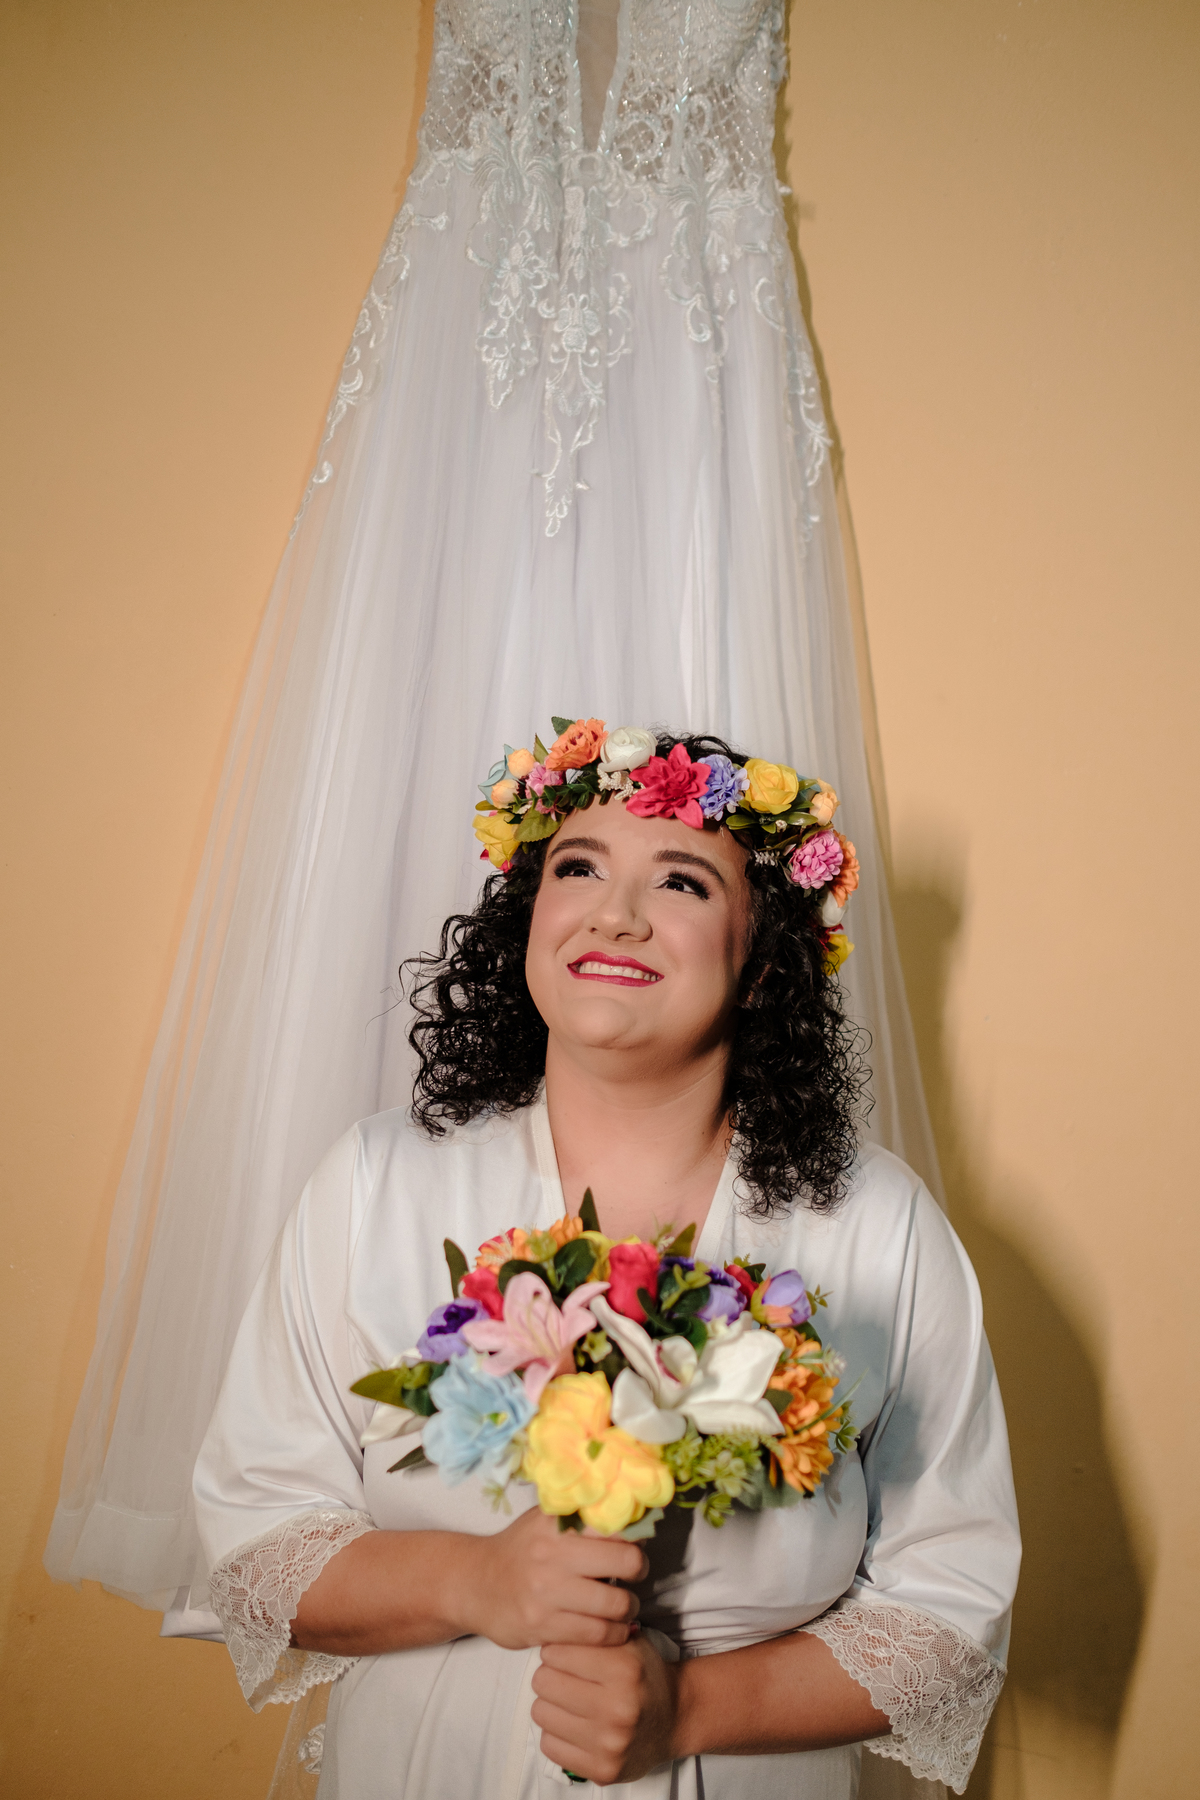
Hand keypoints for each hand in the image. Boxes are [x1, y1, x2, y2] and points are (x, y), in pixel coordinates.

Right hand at [452, 1508, 647, 1651]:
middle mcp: (553, 1554)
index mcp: (557, 1523)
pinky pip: (596, 1634)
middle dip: (638, 1570)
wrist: (474, 1585)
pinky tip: (611, 1629)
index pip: (615, 1523)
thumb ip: (582, 1518)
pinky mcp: (543, 1626)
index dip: (634, 1534)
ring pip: (616, 1603)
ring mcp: (547, 1592)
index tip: (634, 1543)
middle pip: (626, 1561)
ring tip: (624, 1606)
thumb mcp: (545, 1521)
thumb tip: (632, 1518)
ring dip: (628, 1608)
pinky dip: (613, 1634)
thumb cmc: (520, 1551)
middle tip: (634, 1575)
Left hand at [531, 1635, 678, 1785]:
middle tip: (562, 1677)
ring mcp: (610, 1743)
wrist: (674, 1719)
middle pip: (543, 1682)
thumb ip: (593, 1632)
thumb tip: (552, 1632)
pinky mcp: (602, 1770)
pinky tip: (573, 1726)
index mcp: (625, 1670)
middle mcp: (618, 1708)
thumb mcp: (628, 1642)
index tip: (562, 1655)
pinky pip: (549, 1746)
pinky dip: (556, 1734)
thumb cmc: (644, 1677)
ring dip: (550, 1705)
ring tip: (568, 1702)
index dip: (555, 1650)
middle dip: (549, 1675)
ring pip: (541, 1713)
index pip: (555, 1653)